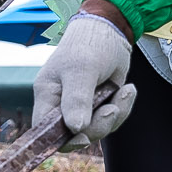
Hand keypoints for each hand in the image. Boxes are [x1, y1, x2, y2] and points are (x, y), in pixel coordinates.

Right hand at [36, 10, 136, 146]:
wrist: (111, 30)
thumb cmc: (88, 45)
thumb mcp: (81, 70)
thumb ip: (77, 99)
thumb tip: (75, 129)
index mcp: (48, 96)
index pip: (45, 131)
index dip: (62, 141)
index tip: (83, 138)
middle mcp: (62, 104)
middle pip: (75, 136)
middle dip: (98, 126)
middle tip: (112, 109)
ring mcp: (82, 106)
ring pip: (97, 129)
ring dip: (115, 114)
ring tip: (125, 92)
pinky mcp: (100, 104)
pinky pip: (111, 119)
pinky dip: (122, 107)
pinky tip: (127, 90)